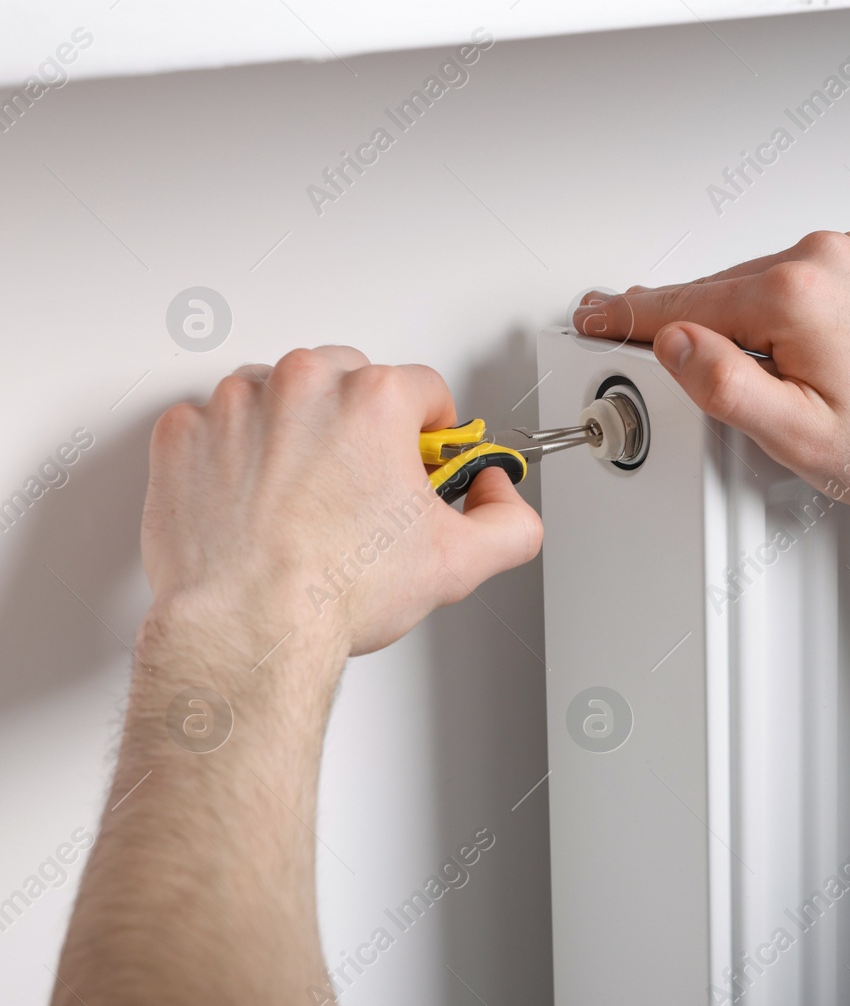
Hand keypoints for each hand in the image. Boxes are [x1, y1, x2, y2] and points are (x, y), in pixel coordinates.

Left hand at [142, 346, 542, 656]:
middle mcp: (302, 385)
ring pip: (281, 393)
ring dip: (296, 429)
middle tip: (361, 482)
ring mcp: (235, 405)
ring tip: (304, 494)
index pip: (425, 388)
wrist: (246, 629)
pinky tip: (254, 498)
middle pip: (350, 377)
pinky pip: (217, 423)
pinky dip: (234, 452)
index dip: (431, 431)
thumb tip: (499, 494)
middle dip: (361, 421)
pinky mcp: (183, 434)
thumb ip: (510, 519)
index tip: (418, 460)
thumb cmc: (333, 592)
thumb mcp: (462, 562)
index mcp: (374, 398)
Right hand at [574, 231, 849, 509]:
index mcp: (796, 295)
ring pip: (769, 285)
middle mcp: (828, 258)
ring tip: (786, 389)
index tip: (596, 317)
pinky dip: (797, 313)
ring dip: (755, 326)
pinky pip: (814, 280)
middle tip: (687, 375)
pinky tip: (819, 360)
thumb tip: (674, 343)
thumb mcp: (800, 438)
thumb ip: (725, 387)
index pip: (685, 303)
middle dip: (700, 330)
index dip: (631, 318)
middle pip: (725, 291)